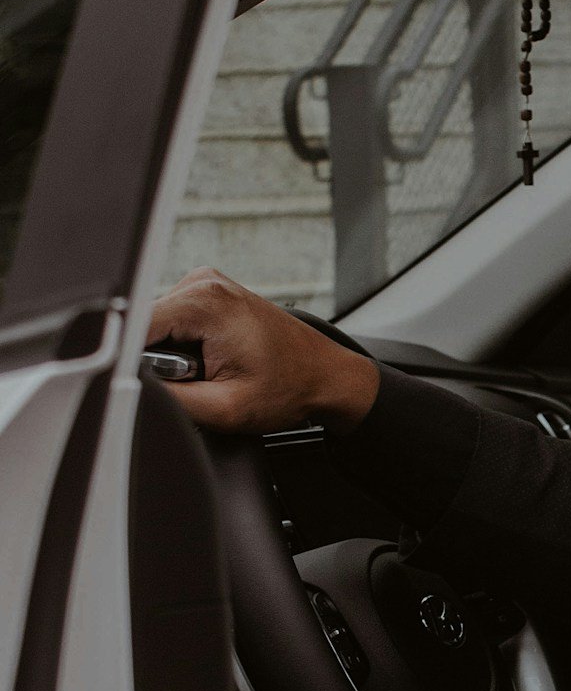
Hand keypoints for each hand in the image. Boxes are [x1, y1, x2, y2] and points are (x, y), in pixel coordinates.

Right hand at [147, 269, 378, 434]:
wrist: (324, 375)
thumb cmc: (288, 388)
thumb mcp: (225, 408)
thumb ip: (172, 399)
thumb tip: (131, 389)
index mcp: (205, 302)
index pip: (130, 325)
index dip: (125, 359)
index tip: (136, 383)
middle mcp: (202, 282)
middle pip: (141, 324)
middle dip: (158, 359)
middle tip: (197, 378)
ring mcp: (204, 283)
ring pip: (155, 325)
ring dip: (170, 354)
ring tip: (208, 368)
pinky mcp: (206, 293)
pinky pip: (172, 322)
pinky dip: (183, 345)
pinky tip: (210, 357)